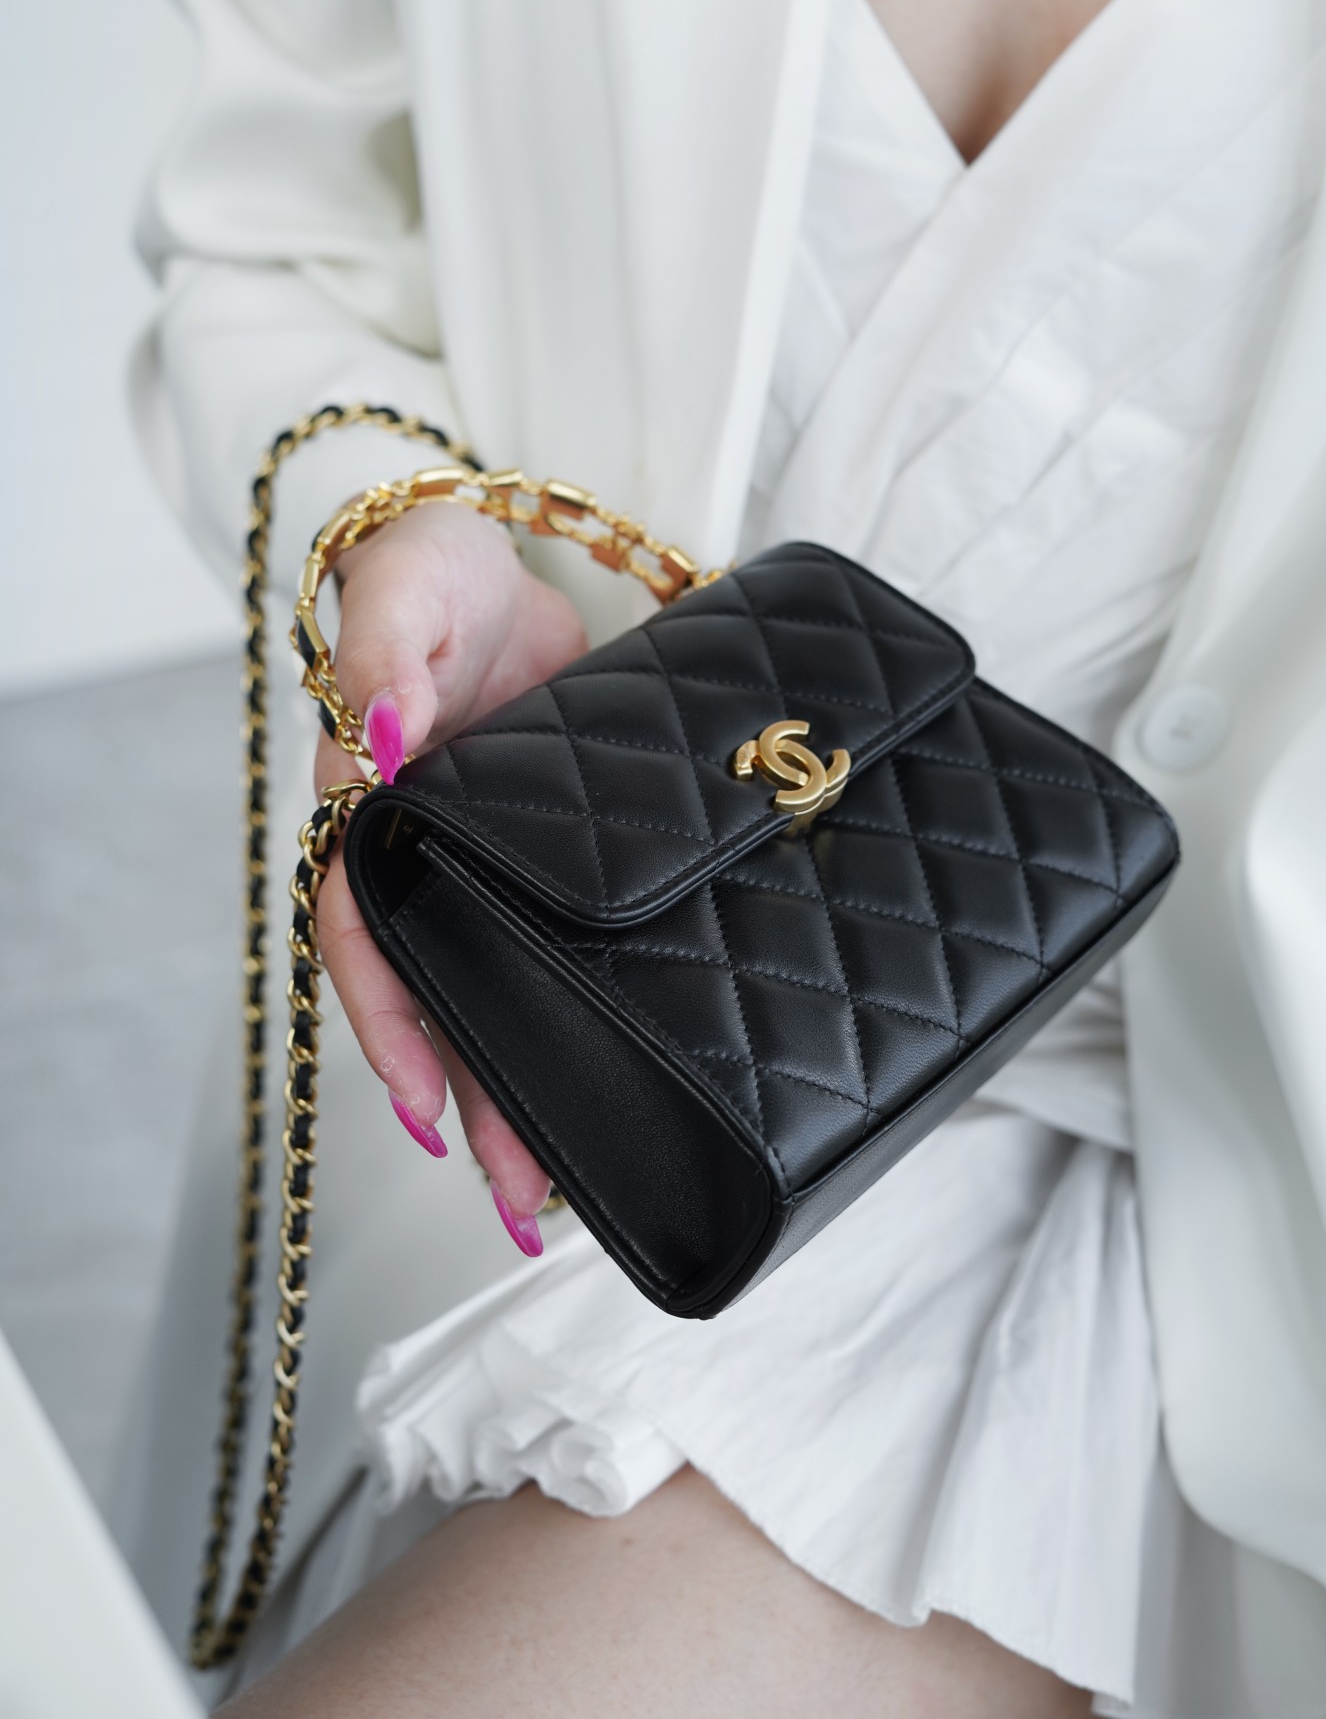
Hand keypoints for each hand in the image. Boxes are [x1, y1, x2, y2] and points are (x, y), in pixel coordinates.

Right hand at [314, 501, 587, 1252]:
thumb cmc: (432, 574)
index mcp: (370, 817)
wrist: (500, 565)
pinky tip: (633, 1074)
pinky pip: (571, 950)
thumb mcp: (403, 593)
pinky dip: (594, 1013)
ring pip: (508, 992)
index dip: (390, 1029)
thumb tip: (388, 742)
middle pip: (443, 998)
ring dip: (533, 1085)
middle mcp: (427, 862)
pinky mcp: (561, 864)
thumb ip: (382, 661)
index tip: (427, 1115)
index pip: (364, 939)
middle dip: (479, 1104)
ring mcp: (495, 870)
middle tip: (527, 1205)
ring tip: (574, 1191)